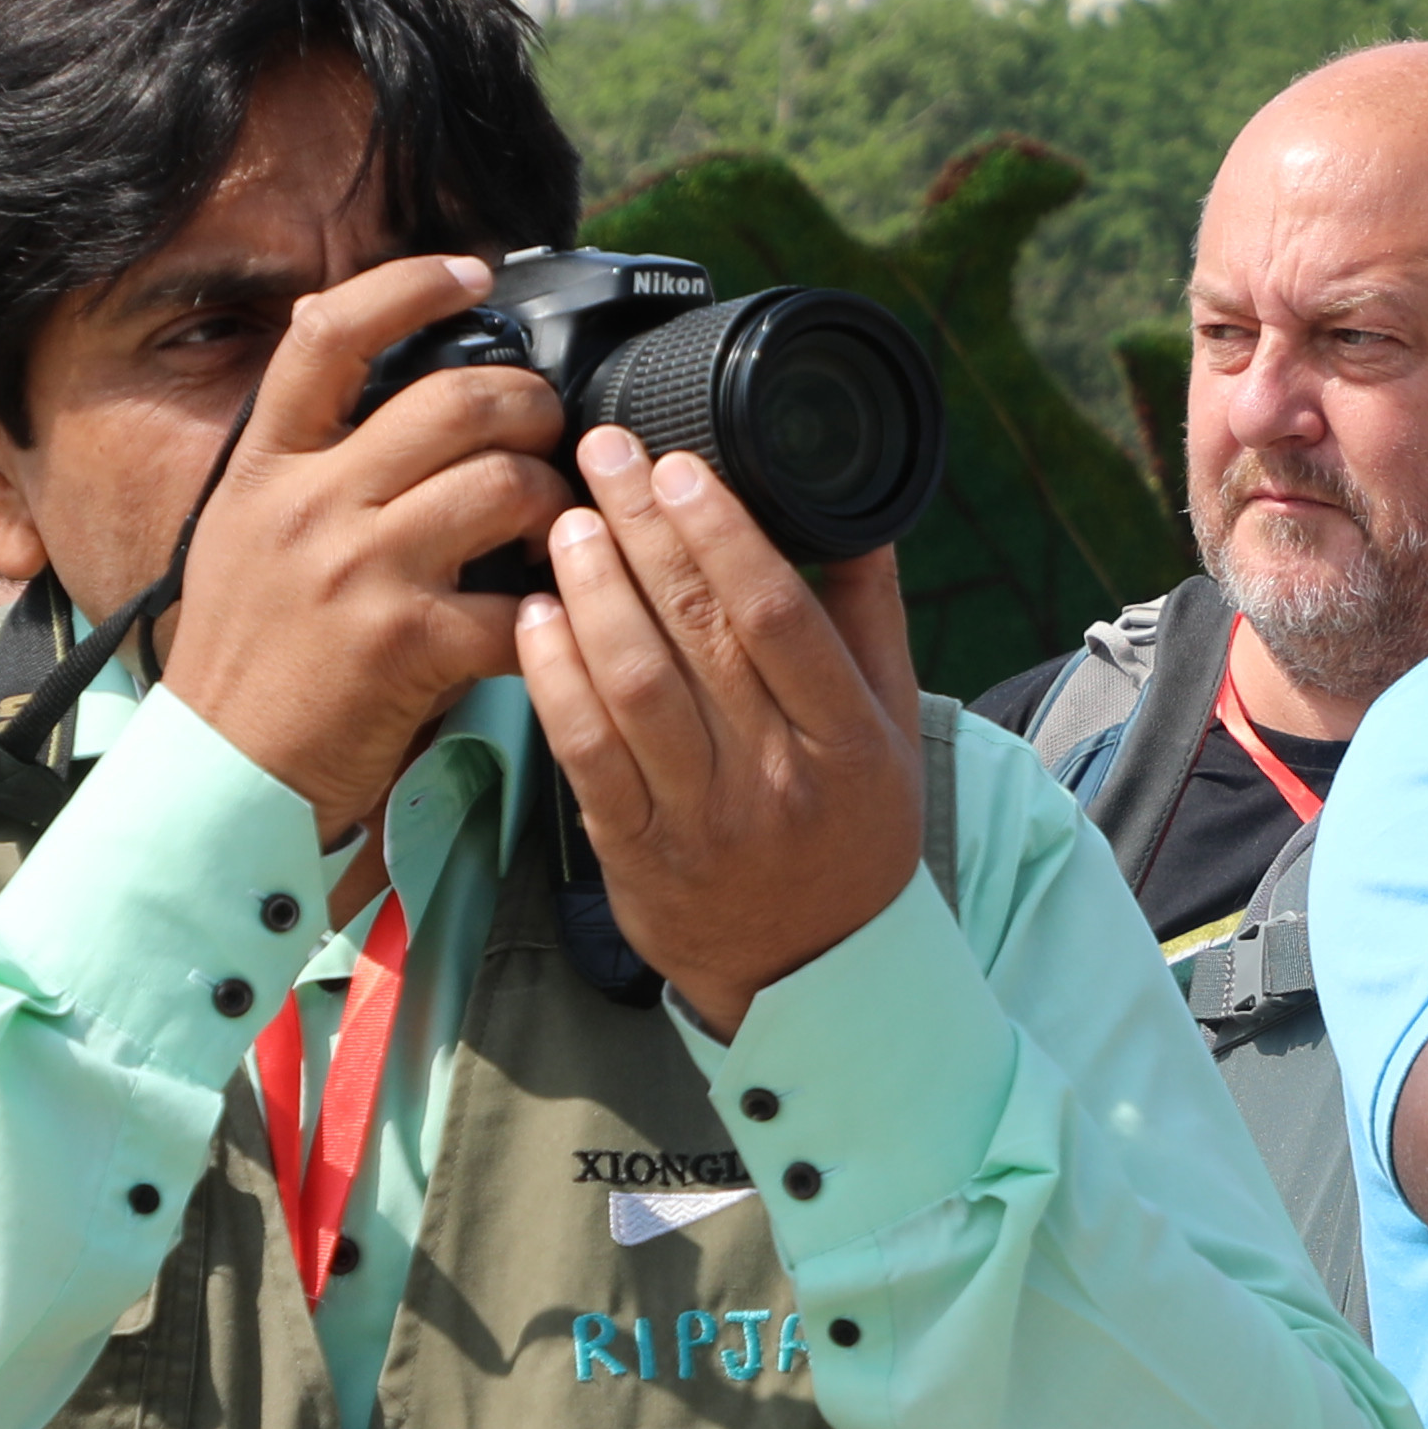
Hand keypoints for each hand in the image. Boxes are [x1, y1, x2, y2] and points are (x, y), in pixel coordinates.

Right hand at [153, 256, 569, 841]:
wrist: (221, 776)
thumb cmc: (245, 658)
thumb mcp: (241, 533)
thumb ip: (301, 456)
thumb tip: (346, 353)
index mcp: (266, 466)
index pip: (330, 334)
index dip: (409, 285)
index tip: (473, 272)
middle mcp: (310, 502)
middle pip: (456, 400)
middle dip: (531, 403)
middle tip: (553, 427)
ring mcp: (359, 569)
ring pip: (506, 484)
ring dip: (558, 501)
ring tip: (561, 525)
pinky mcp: (409, 643)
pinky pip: (520, 600)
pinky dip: (555, 609)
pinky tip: (554, 616)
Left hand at [513, 428, 928, 1034]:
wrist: (814, 974)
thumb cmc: (853, 834)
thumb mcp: (891, 726)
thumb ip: (869, 619)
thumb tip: (856, 513)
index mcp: (848, 738)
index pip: (777, 614)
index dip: (721, 531)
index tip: (679, 465)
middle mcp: (776, 777)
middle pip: (697, 632)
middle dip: (642, 530)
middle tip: (601, 455)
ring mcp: (702, 819)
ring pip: (633, 684)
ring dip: (592, 591)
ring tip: (565, 522)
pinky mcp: (635, 851)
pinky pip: (584, 750)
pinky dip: (554, 677)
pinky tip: (536, 615)